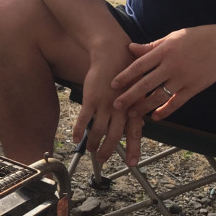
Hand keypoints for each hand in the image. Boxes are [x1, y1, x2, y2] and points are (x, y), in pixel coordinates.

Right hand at [72, 48, 143, 165]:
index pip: (135, 133)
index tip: (132, 163)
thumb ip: (137, 108)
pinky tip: (75, 139)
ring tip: (89, 149)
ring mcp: (106, 104)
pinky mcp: (92, 99)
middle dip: (108, 151)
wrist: (113, 52)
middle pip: (115, 136)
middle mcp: (121, 108)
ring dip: (93, 143)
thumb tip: (140, 124)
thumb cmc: (126, 70)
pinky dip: (79, 131)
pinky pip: (84, 119)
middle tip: (102, 160)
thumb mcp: (138, 89)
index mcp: (134, 107)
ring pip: (98, 130)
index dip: (134, 149)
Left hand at [111, 26, 215, 120]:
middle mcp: (172, 65)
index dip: (125, 76)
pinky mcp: (194, 87)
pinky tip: (155, 117)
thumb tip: (130, 48)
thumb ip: (151, 47)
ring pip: (159, 96)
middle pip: (146, 84)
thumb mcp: (172, 38)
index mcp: (164, 51)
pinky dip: (165, 111)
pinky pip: (176, 103)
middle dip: (129, 96)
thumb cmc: (196, 38)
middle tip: (116, 105)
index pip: (140, 65)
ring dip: (144, 107)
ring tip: (132, 114)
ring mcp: (183, 78)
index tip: (113, 85)